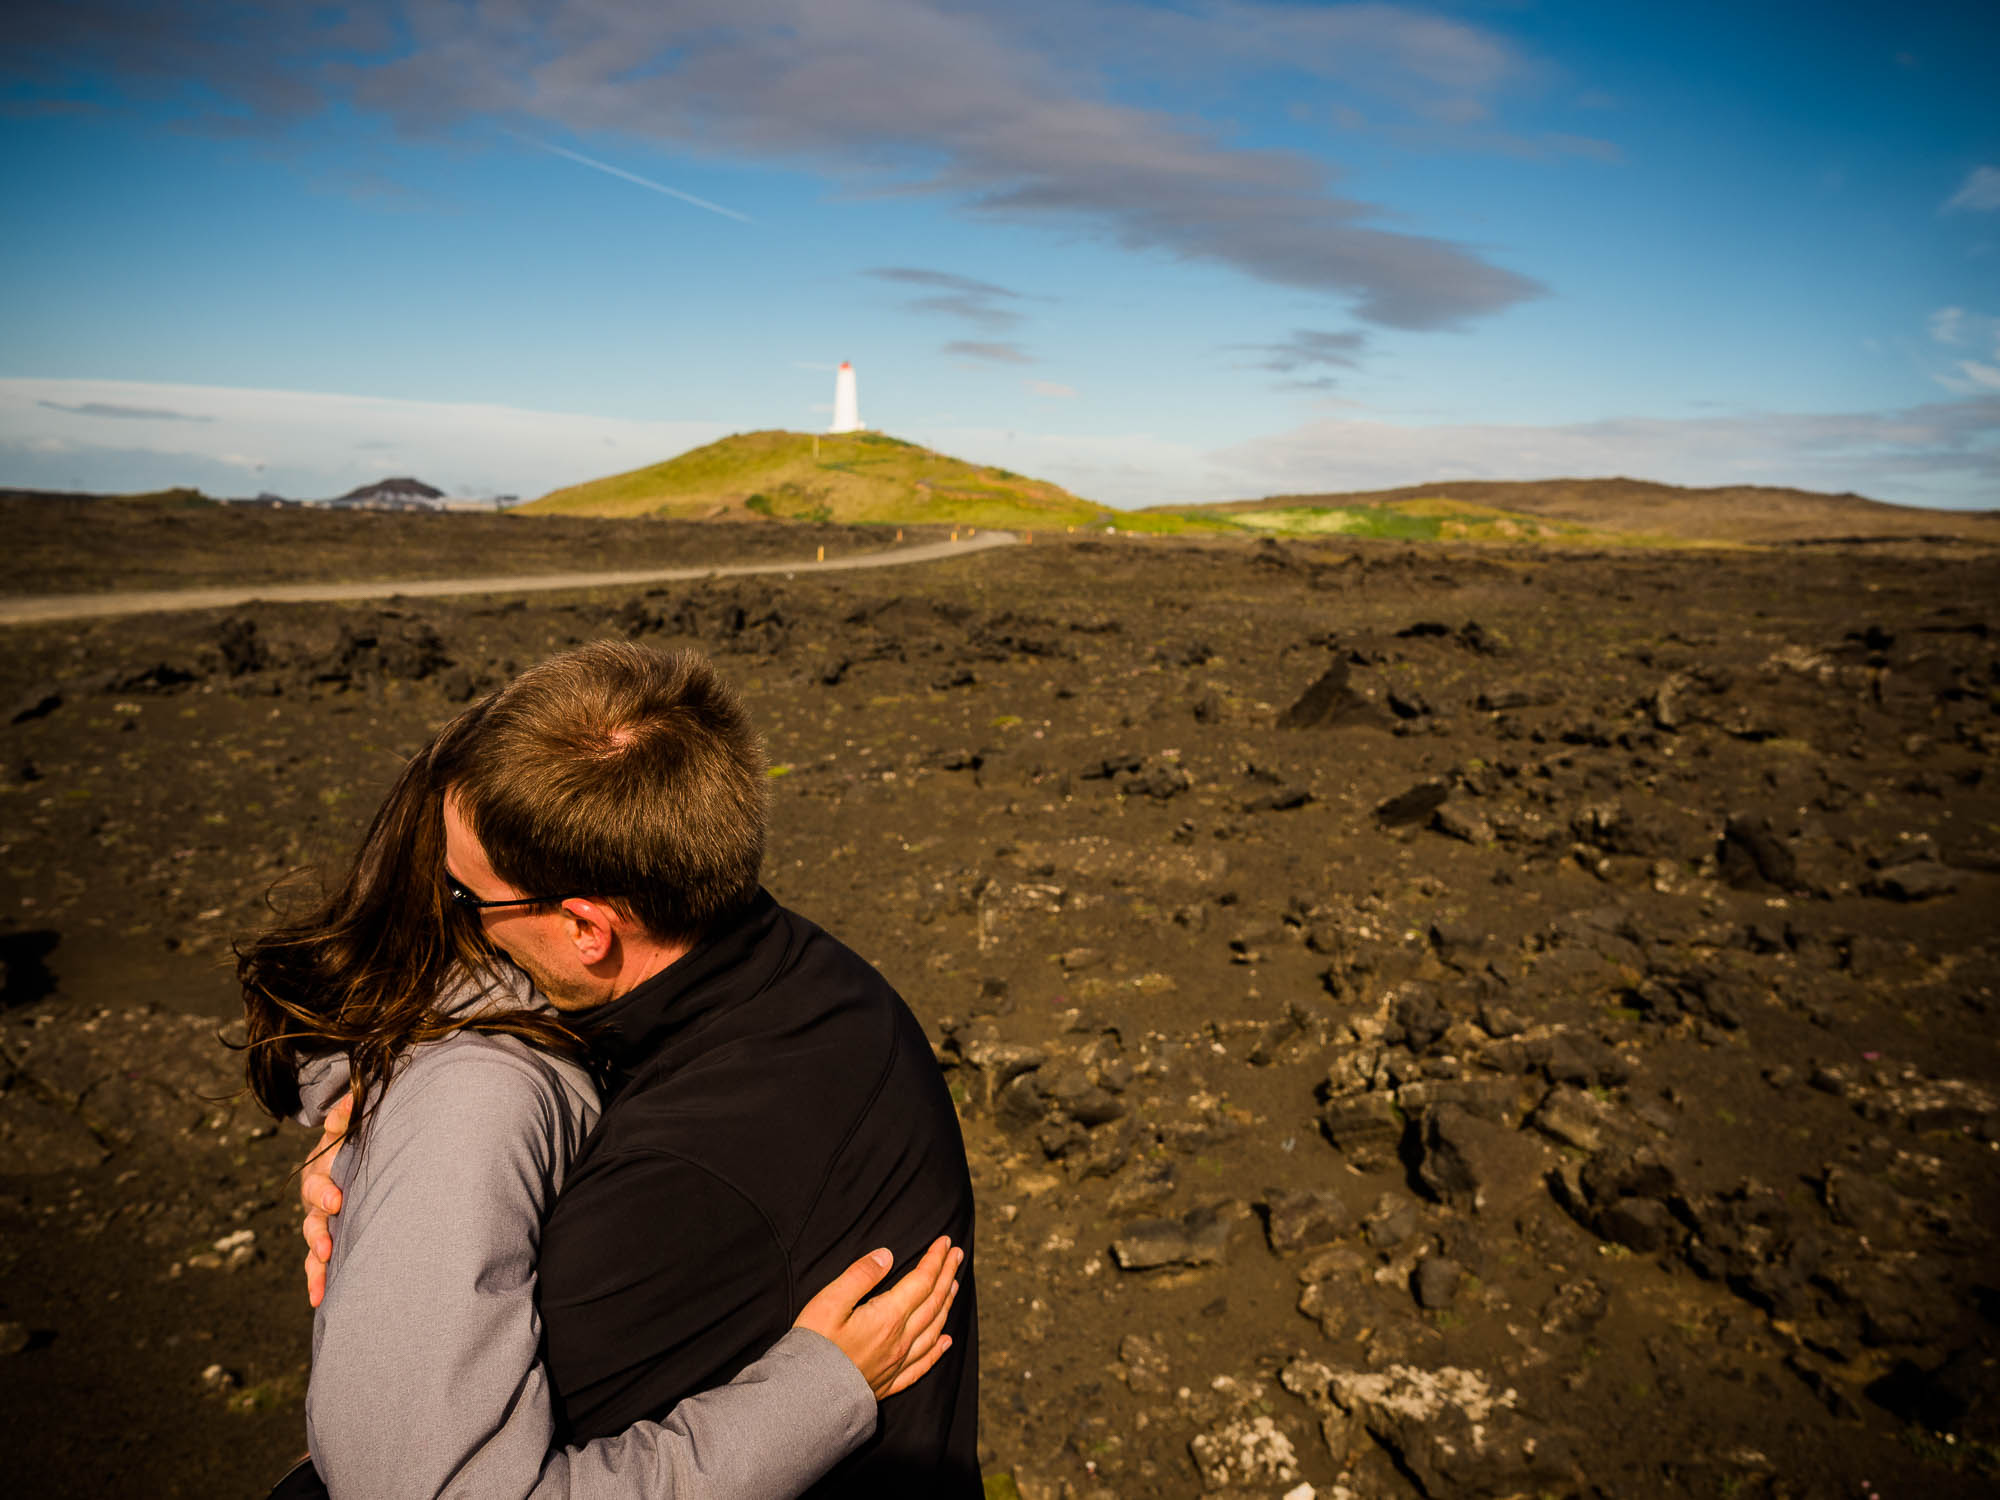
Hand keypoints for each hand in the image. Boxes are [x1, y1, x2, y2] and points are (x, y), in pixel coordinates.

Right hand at [299, 1090, 352, 1308]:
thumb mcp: (343, 1132)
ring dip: (316, 1266)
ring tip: (320, 1285)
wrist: (343, 1163)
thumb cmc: (347, 1147)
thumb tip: (350, 1096)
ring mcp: (320, 1226)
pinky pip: (319, 1265)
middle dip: (319, 1235)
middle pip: (312, 1222)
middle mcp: (316, 1205)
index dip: (325, 1193)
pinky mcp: (327, 1243)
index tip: (337, 1200)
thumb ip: (344, 1118)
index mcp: (320, 1176)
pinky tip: (318, 1301)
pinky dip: (317, 1281)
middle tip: (328, 1245)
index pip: (318, 1185)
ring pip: (314, 1248)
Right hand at [794, 1237, 961, 1399]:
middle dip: (947, 1275)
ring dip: (946, 1305)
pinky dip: (938, 1350)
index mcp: (888, 1317)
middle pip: (933, 1302)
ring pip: (933, 1330)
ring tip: (954, 1287)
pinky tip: (945, 1342)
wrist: (806, 1397)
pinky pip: (922, 1365)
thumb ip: (861, 1275)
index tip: (945, 1242)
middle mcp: (900, 1341)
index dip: (936, 1260)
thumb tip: (887, 1255)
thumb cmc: (814, 1346)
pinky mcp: (889, 1383)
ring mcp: (897, 1364)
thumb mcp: (830, 1301)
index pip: (922, 1281)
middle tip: (957, 1255)